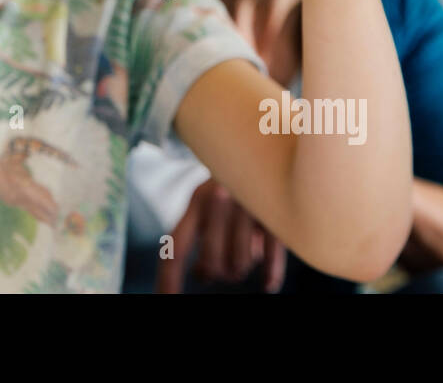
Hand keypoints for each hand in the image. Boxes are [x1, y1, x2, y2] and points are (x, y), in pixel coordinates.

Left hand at [157, 179, 287, 292]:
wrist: (267, 143)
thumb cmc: (234, 183)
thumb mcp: (210, 203)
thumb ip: (201, 235)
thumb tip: (201, 274)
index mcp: (196, 200)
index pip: (176, 249)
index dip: (169, 279)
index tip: (166, 300)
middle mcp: (219, 200)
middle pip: (212, 264)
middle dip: (219, 272)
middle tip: (227, 265)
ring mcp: (248, 204)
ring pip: (240, 264)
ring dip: (243, 265)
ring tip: (248, 249)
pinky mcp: (276, 210)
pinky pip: (271, 257)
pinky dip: (270, 275)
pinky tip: (268, 284)